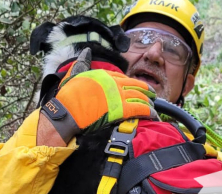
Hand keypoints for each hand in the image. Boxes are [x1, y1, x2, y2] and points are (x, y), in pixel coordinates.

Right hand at [40, 58, 156, 143]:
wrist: (67, 112)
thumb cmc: (68, 97)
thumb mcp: (75, 74)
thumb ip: (82, 63)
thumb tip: (87, 51)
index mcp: (104, 75)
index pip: (123, 78)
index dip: (133, 83)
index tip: (138, 87)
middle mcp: (114, 83)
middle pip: (135, 85)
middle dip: (145, 90)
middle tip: (152, 95)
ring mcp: (118, 96)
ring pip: (140, 97)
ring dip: (148, 102)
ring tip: (154, 106)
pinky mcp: (121, 110)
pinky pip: (140, 109)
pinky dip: (148, 111)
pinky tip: (153, 114)